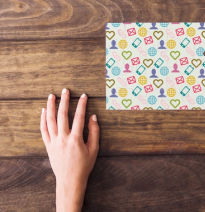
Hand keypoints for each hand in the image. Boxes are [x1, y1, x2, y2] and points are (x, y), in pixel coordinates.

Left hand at [40, 88, 99, 211]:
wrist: (70, 180)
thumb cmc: (84, 165)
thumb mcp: (94, 149)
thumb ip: (94, 132)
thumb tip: (93, 117)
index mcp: (75, 139)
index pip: (79, 117)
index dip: (82, 105)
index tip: (84, 96)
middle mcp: (63, 138)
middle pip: (62, 115)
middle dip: (64, 101)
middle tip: (66, 91)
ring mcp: (54, 142)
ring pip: (50, 121)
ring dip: (51, 107)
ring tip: (52, 96)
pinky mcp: (48, 146)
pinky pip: (43, 130)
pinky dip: (43, 120)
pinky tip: (44, 111)